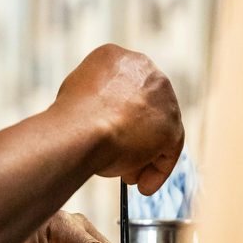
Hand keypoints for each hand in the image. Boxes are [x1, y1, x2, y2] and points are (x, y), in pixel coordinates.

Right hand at [55, 45, 183, 194]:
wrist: (82, 130)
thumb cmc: (69, 119)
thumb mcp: (75, 99)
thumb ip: (95, 102)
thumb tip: (99, 120)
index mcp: (115, 57)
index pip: (124, 87)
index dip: (117, 114)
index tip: (108, 134)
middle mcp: (144, 68)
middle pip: (144, 108)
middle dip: (134, 136)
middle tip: (122, 159)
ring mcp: (162, 96)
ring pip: (157, 130)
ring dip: (145, 155)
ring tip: (129, 178)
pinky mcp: (173, 124)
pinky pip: (168, 150)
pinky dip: (157, 170)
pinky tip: (143, 186)